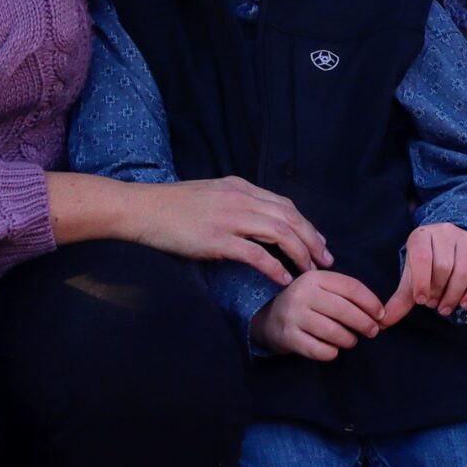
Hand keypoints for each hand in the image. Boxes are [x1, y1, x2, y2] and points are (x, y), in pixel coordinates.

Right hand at [131, 177, 331, 283]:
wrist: (141, 209)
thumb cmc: (171, 206)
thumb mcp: (209, 194)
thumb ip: (233, 203)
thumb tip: (253, 218)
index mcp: (240, 187)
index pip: (284, 205)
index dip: (306, 224)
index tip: (318, 242)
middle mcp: (240, 199)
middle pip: (290, 218)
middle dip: (312, 239)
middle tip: (325, 259)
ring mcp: (229, 218)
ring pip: (280, 233)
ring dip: (300, 253)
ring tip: (310, 271)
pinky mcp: (217, 240)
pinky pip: (256, 254)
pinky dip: (275, 267)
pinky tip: (284, 279)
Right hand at [258, 268, 387, 359]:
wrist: (268, 317)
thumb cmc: (307, 303)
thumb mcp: (322, 288)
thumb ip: (346, 293)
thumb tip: (379, 312)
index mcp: (316, 278)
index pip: (351, 288)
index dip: (371, 303)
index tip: (381, 315)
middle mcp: (303, 294)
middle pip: (345, 310)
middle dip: (365, 323)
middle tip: (372, 331)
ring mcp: (294, 316)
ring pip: (334, 332)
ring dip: (349, 339)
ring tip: (351, 340)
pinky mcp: (288, 337)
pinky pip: (319, 350)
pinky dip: (331, 352)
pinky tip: (333, 349)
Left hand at [381, 223, 466, 325]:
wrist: (450, 245)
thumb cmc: (427, 264)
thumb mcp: (412, 277)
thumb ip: (400, 300)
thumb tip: (381, 324)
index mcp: (422, 236)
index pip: (421, 257)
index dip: (421, 281)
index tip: (420, 300)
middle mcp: (445, 233)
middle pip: (444, 267)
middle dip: (438, 292)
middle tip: (433, 304)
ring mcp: (466, 239)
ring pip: (463, 271)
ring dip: (454, 296)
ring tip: (445, 307)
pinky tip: (464, 304)